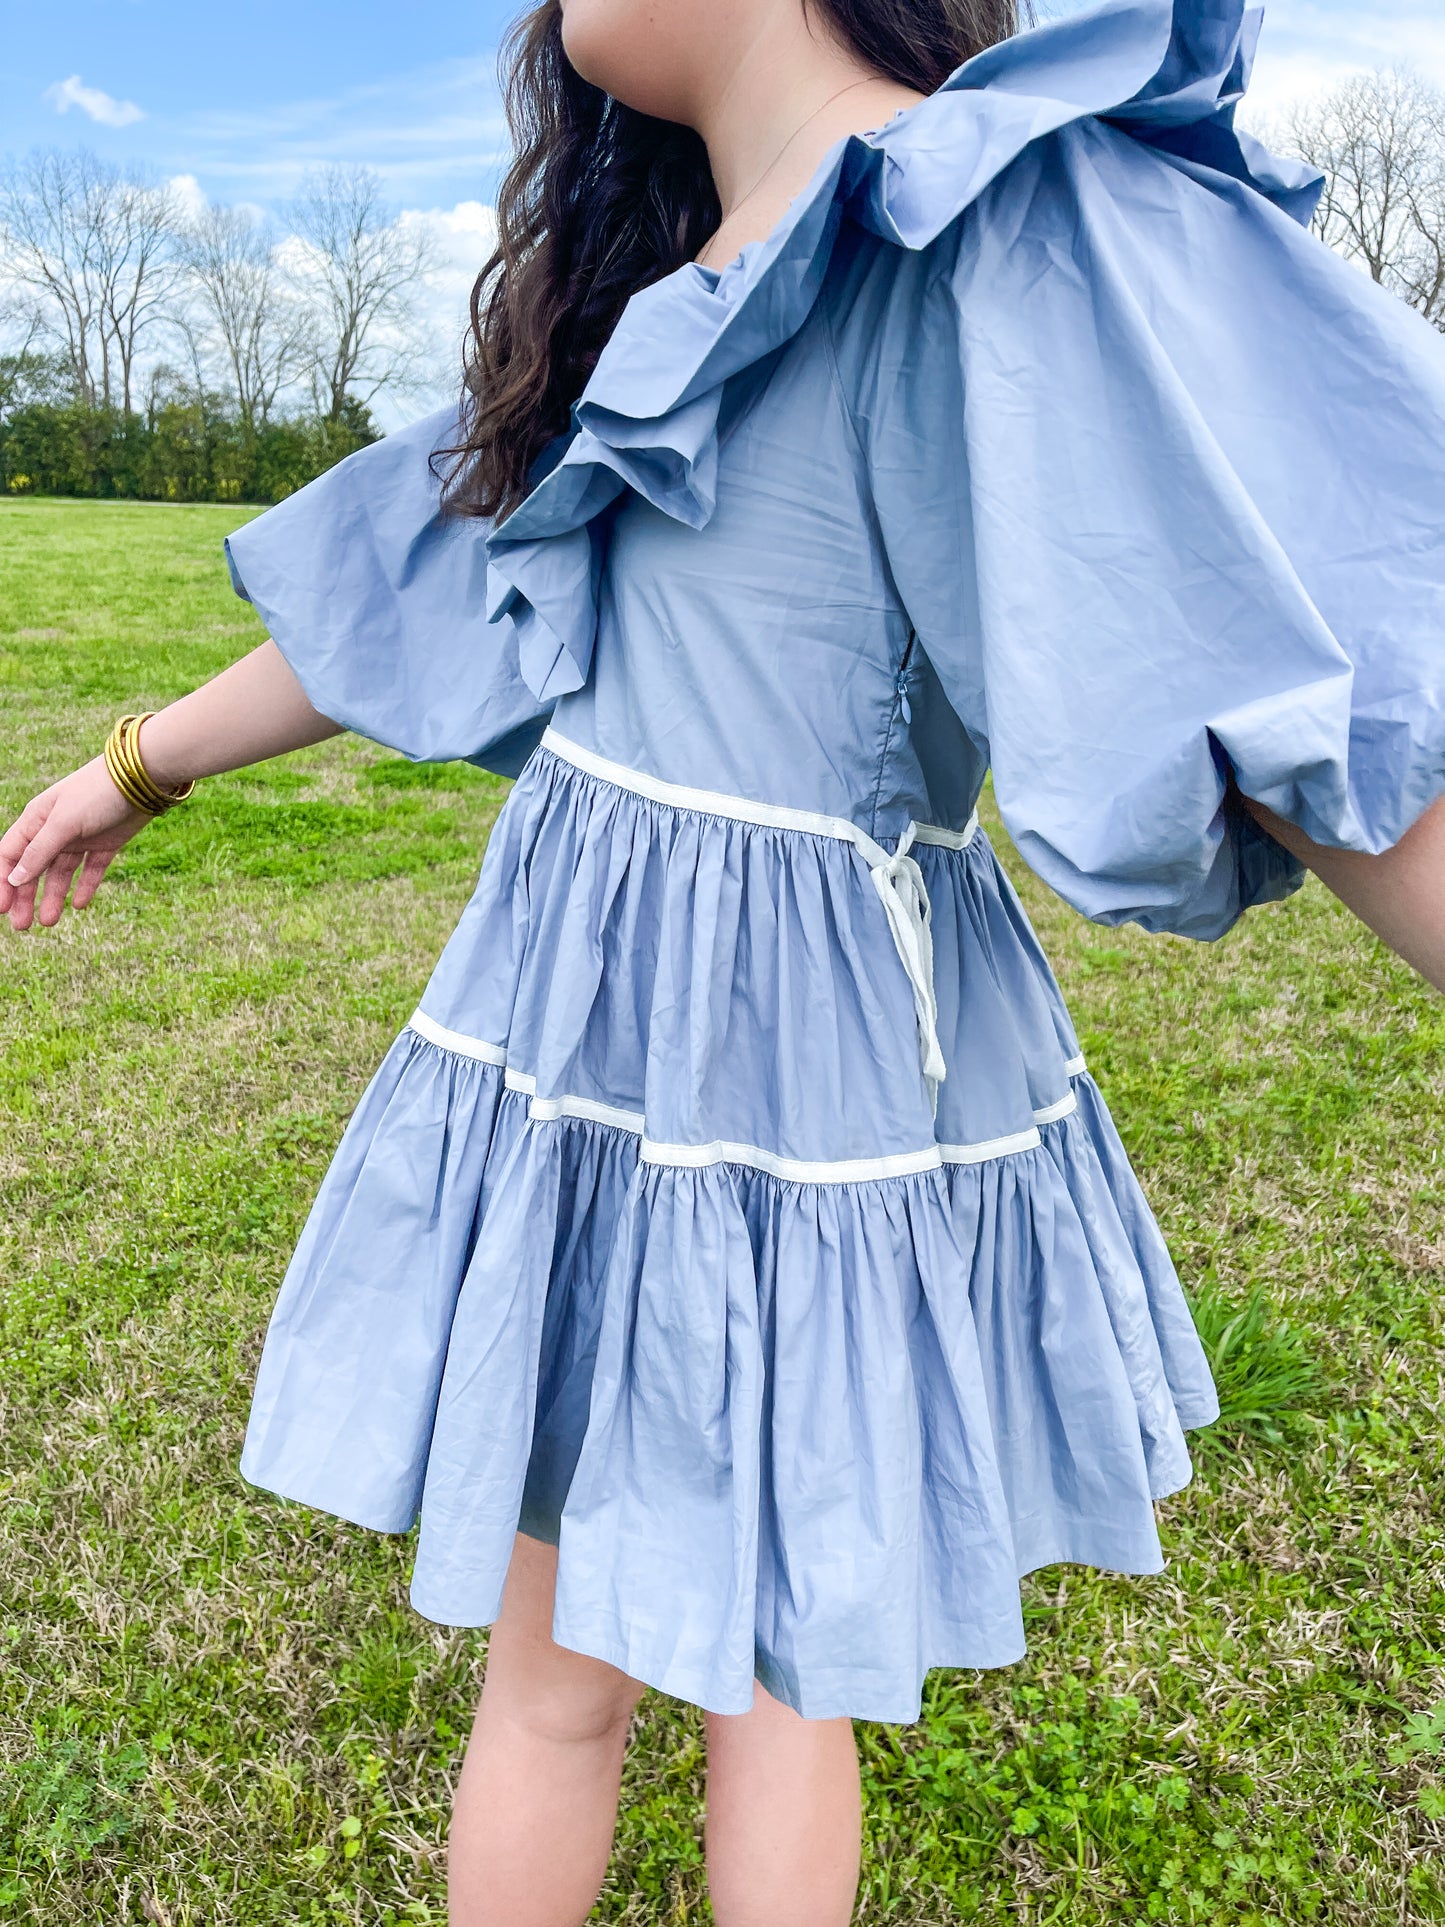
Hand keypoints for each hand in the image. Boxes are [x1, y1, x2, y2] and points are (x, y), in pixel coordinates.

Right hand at [1, 756, 153, 932]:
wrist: (143, 778)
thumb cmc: (96, 793)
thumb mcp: (63, 824)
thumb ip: (39, 852)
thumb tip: (14, 878)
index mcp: (36, 820)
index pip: (10, 855)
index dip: (3, 882)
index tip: (1, 910)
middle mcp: (55, 830)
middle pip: (33, 869)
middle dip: (25, 897)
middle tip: (22, 926)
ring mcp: (81, 837)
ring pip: (61, 873)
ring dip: (52, 897)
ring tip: (48, 922)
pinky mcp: (107, 843)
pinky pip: (92, 870)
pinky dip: (85, 887)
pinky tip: (79, 905)